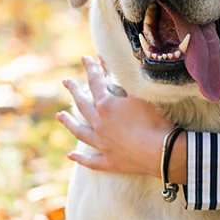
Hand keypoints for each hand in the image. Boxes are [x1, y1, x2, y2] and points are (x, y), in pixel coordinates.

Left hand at [57, 55, 187, 183]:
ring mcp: (103, 144)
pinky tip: (71, 155)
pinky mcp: (111, 160)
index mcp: (106, 105)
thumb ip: (131, 81)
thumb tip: (126, 66)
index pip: (96, 82)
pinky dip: (81, 158)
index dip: (92, 68)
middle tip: (66, 81)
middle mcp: (99, 124)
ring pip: (80, 132)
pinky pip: (91, 160)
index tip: (86, 58)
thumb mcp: (143, 95)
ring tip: (59, 116)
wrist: (161, 151)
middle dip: (74, 91)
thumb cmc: (153, 120)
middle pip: (82, 105)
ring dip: (69, 123)